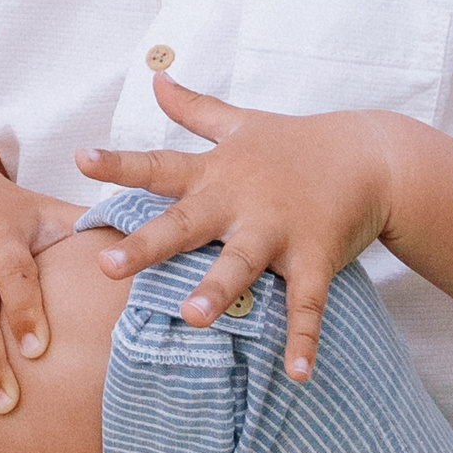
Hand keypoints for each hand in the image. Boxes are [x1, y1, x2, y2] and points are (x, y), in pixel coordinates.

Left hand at [77, 81, 398, 381]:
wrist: (371, 155)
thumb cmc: (295, 143)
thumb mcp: (240, 122)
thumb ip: (194, 108)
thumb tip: (155, 78)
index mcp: (216, 173)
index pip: (159, 167)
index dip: (120, 164)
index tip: (81, 159)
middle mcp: (240, 202)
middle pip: (186, 224)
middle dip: (147, 245)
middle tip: (106, 264)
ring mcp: (279, 232)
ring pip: (242, 264)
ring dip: (219, 290)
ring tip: (193, 318)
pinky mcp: (316, 258)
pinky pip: (307, 305)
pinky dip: (303, 339)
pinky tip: (296, 374)